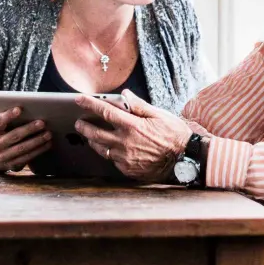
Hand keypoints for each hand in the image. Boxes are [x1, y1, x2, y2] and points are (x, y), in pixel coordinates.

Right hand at [0, 107, 51, 172]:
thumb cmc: (2, 134)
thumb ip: (0, 113)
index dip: (9, 115)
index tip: (20, 109)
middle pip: (14, 136)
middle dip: (29, 129)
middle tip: (42, 122)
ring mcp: (3, 156)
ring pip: (22, 148)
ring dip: (37, 141)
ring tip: (49, 133)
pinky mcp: (12, 165)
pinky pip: (27, 157)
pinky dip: (39, 150)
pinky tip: (48, 143)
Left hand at [73, 91, 192, 181]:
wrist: (185, 159)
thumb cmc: (174, 134)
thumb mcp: (159, 115)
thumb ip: (139, 105)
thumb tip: (124, 94)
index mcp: (132, 126)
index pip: (104, 112)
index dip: (89, 104)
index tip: (79, 99)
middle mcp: (125, 143)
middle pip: (95, 133)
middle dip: (84, 126)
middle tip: (78, 122)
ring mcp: (125, 158)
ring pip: (101, 149)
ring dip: (92, 141)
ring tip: (90, 136)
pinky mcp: (128, 169)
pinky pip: (112, 160)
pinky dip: (108, 152)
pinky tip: (109, 148)